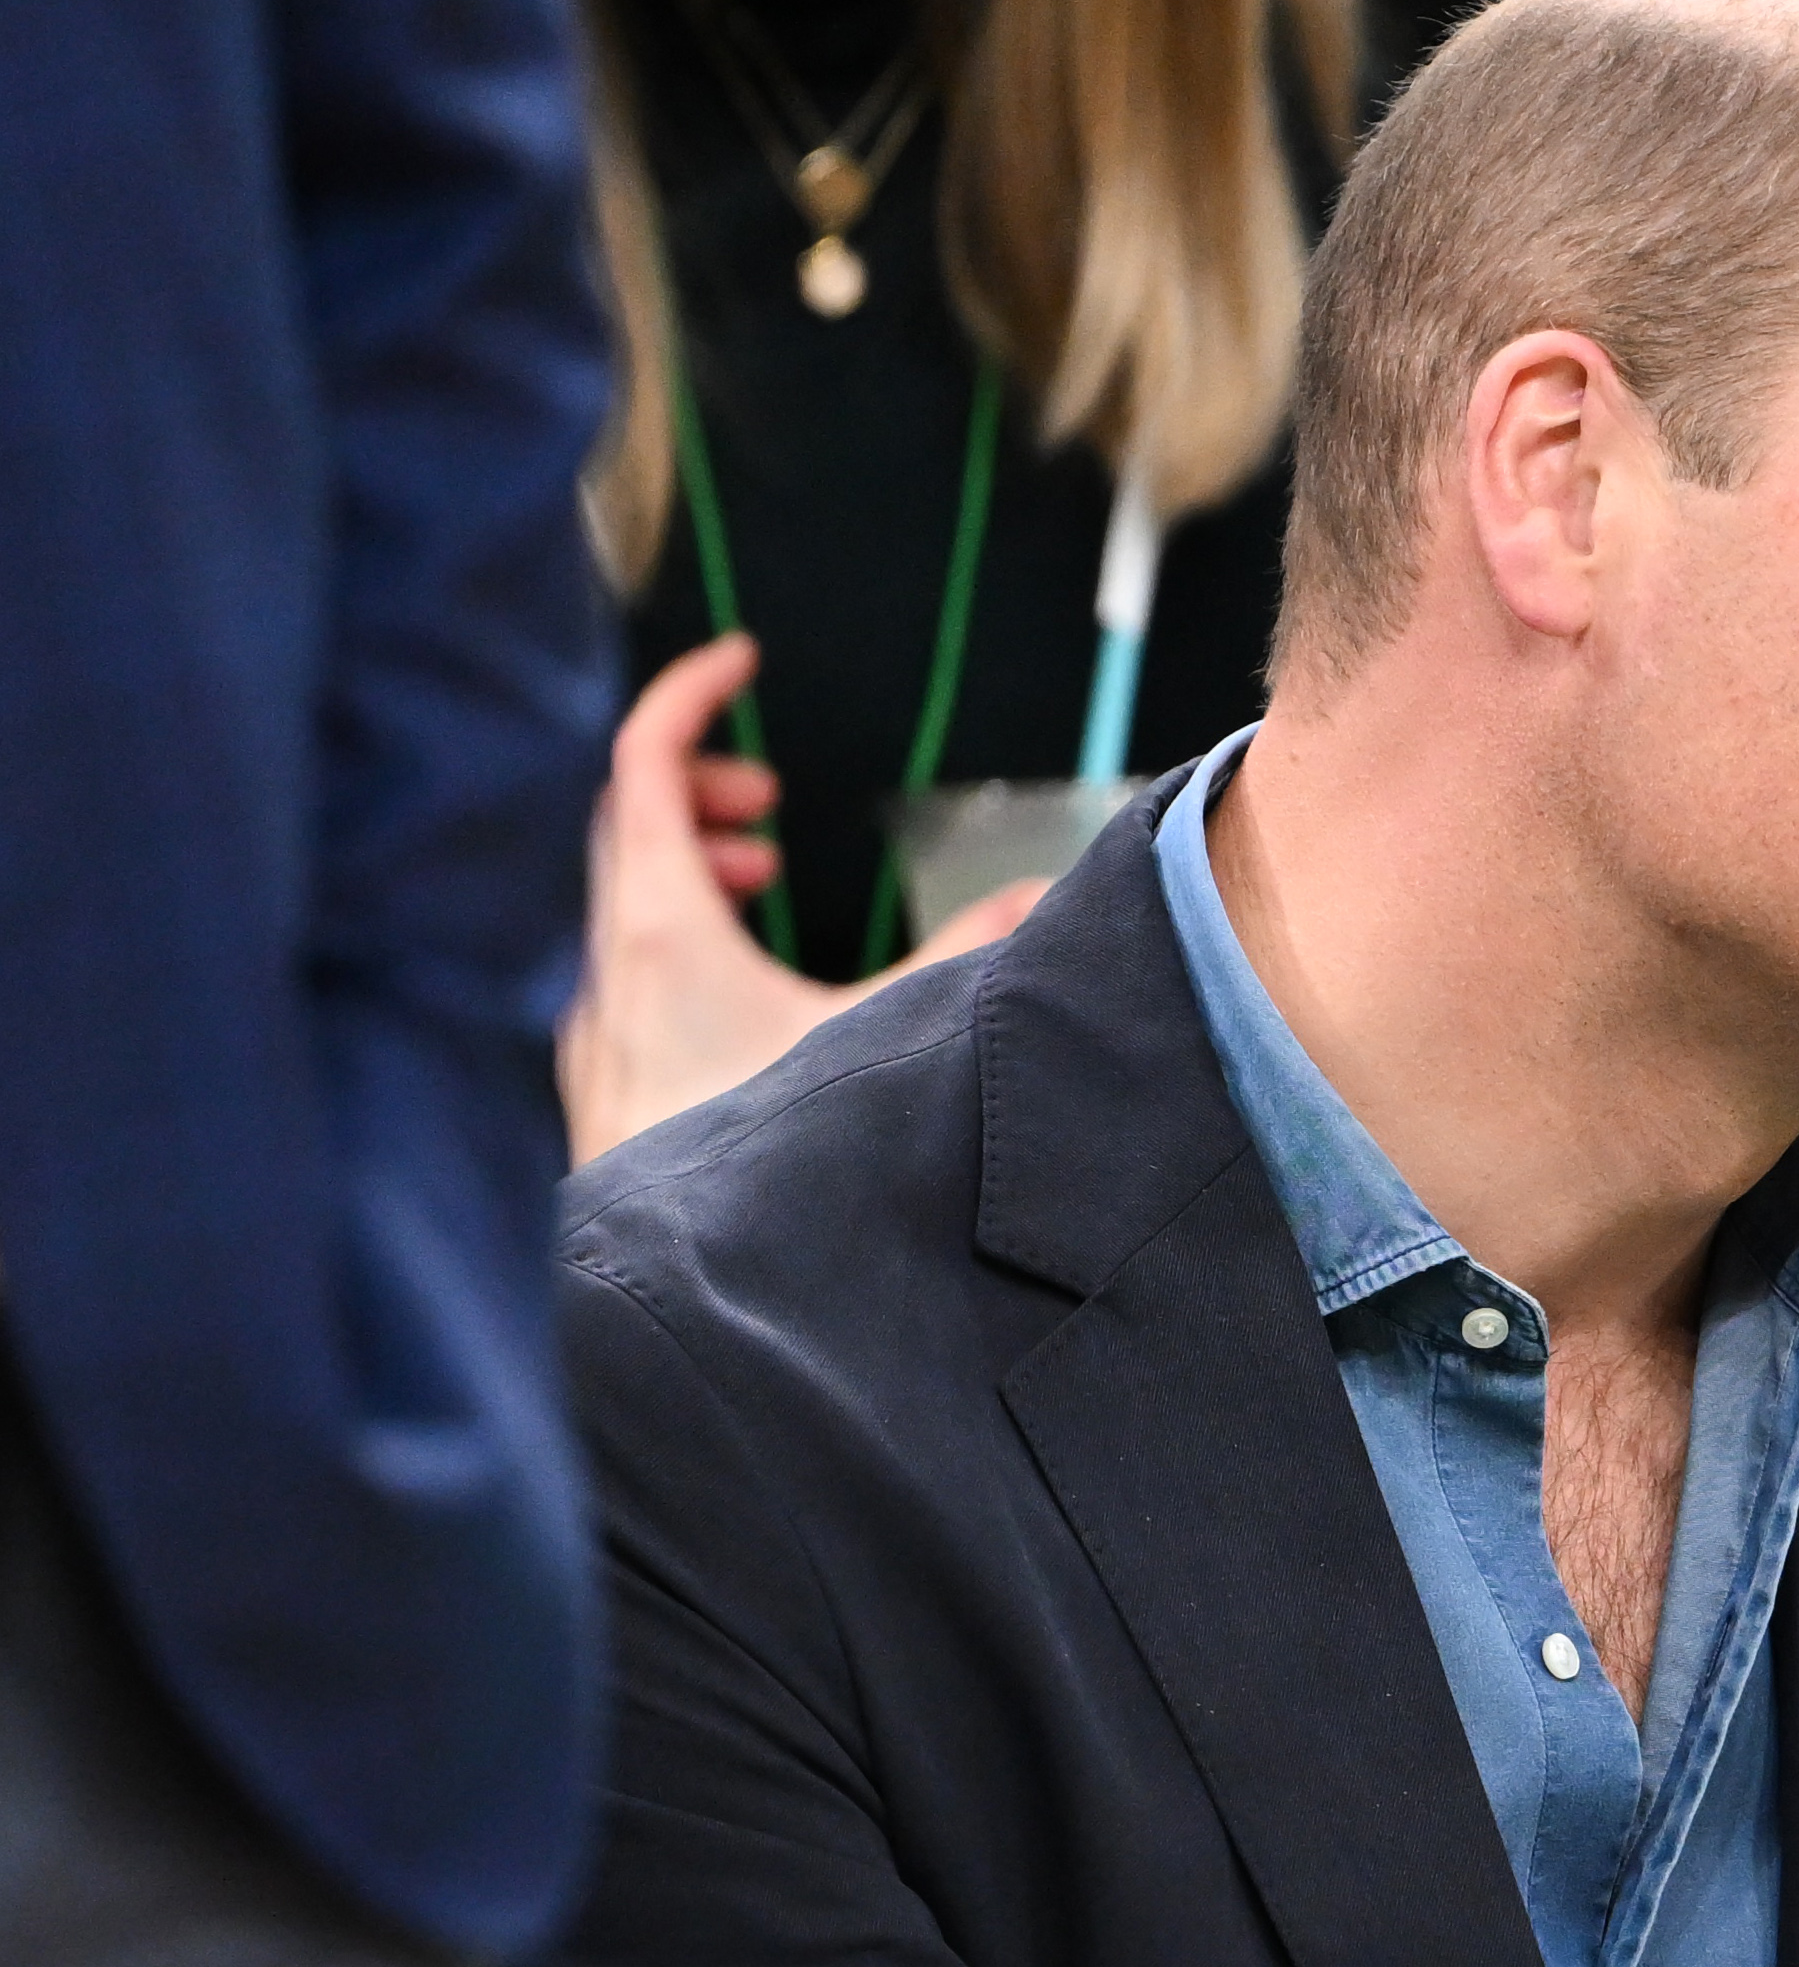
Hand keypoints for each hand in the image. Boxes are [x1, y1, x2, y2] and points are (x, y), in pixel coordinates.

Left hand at [564, 635, 1040, 1166]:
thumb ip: (961, 963)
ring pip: (618, 908)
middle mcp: (604, 971)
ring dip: (687, 876)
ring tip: (759, 896)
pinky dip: (669, 947)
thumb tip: (1039, 903)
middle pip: (626, 829)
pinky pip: (619, 978)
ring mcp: (592, 1034)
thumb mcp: (885, 1042)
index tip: (742, 660)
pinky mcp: (599, 1092)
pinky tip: (729, 1002)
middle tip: (775, 815)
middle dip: (705, 797)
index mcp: (655, 929)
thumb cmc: (768, 1169)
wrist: (685, 1306)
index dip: (690, 692)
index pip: (644, 760)